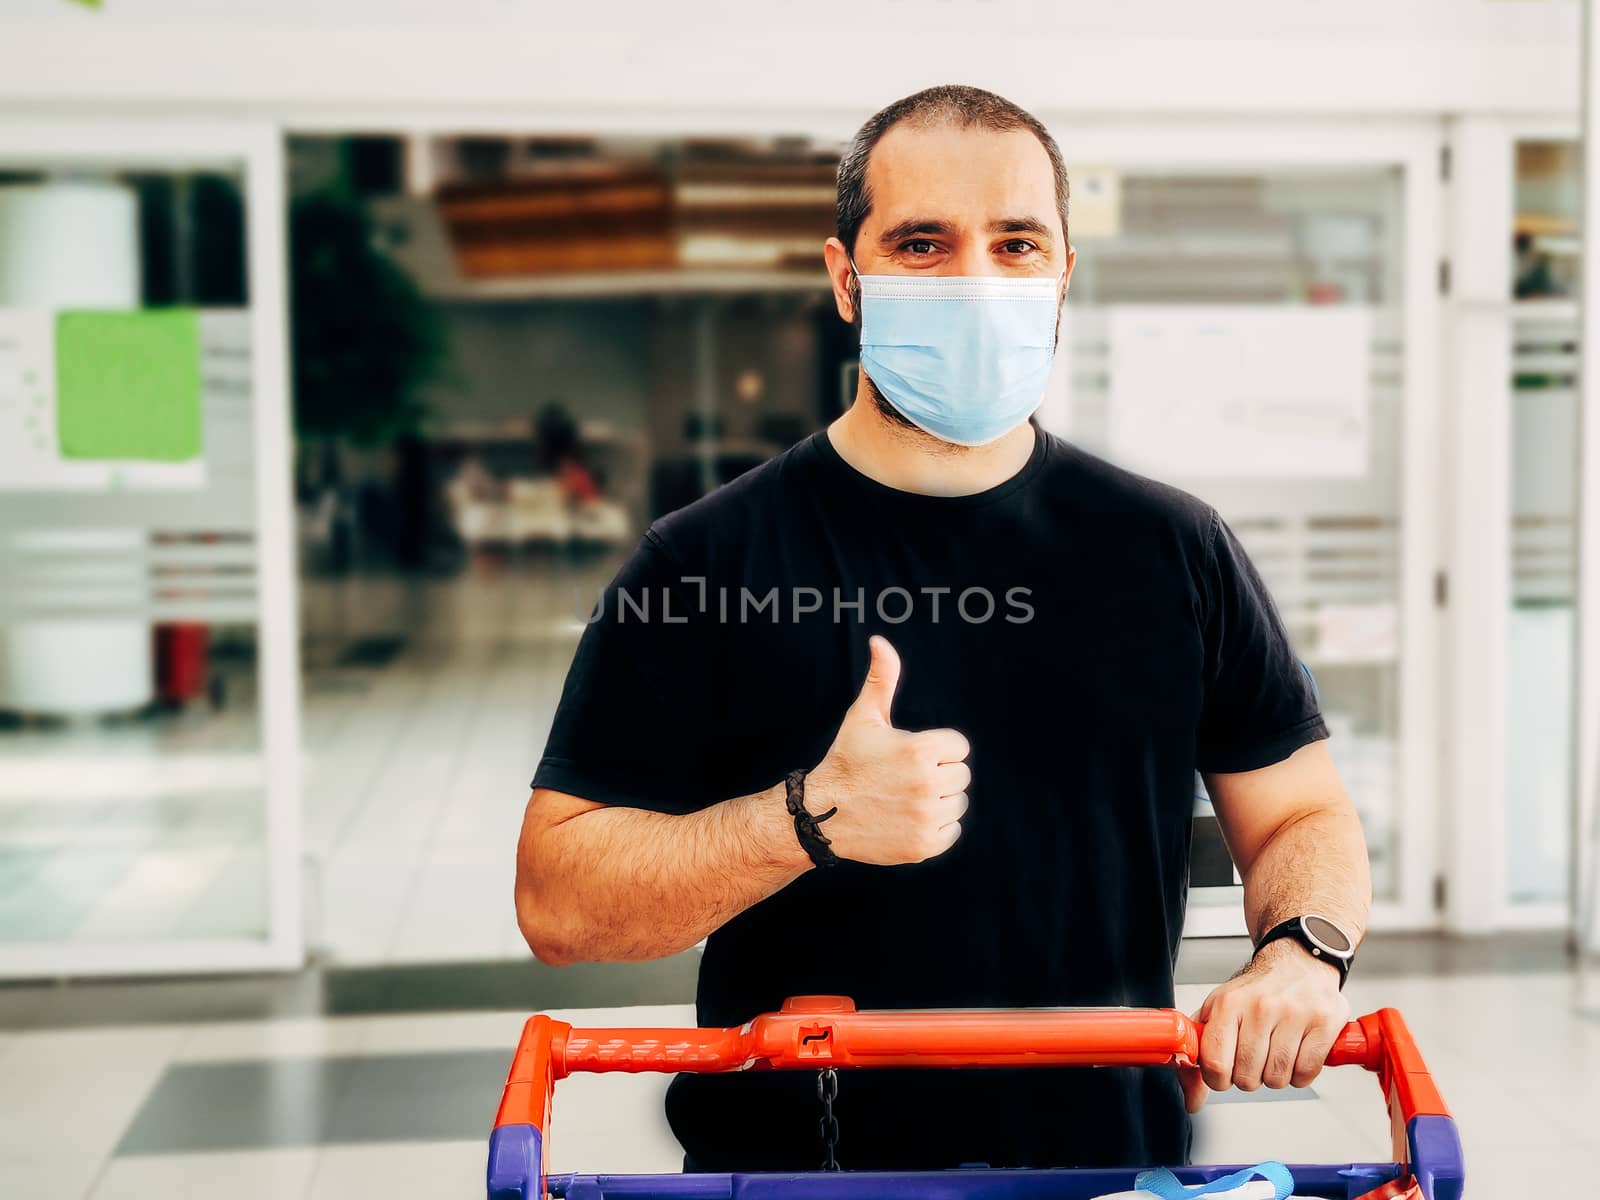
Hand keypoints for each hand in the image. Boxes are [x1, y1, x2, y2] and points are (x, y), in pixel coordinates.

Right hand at [806, 636, 970, 865]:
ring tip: (905, 798)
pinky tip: (908, 819)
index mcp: (920, 750)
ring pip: (958, 803)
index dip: (936, 748)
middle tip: (905, 778)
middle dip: (938, 774)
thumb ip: (882, 678)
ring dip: (939, 801)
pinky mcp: (924, 846)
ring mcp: (926, 818)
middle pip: (962, 775)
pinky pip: (952, 831)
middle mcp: (927, 785)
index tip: (910, 755)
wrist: (821, 814)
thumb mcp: (864, 717)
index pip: (959, 746)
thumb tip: (879, 640)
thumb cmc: (847, 761)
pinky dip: (935, 827)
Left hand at [1178, 937, 1349, 1113]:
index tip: (1224, 1073)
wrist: (1296, 963)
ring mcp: (1294, 1014)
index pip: (1215, 1064)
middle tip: (1254, 1057)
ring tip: (1276, 1052)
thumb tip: (1193, 1101)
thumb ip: (1199, 1056)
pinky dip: (1300, 1074)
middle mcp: (1261, 1007)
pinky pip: (1306, 1074)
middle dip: (1249, 1077)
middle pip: (1248, 1077)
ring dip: (1275, 1075)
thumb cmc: (1255, 992)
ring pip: (1278, 1079)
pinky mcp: (1324, 1022)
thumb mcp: (1217, 1014)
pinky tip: (1296, 1053)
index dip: (1218, 1079)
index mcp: (1228, 1004)